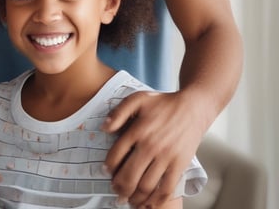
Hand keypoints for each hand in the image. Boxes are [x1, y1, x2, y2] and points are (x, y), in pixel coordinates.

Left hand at [102, 90, 205, 207]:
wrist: (193, 108)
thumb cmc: (163, 103)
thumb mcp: (137, 99)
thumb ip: (119, 112)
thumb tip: (104, 128)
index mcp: (138, 130)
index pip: (116, 155)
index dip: (108, 167)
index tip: (105, 172)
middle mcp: (151, 146)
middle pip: (130, 175)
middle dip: (119, 188)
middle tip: (115, 193)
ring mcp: (166, 157)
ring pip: (147, 185)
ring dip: (135, 197)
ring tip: (129, 201)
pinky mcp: (180, 165)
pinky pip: (167, 188)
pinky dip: (156, 200)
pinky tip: (148, 204)